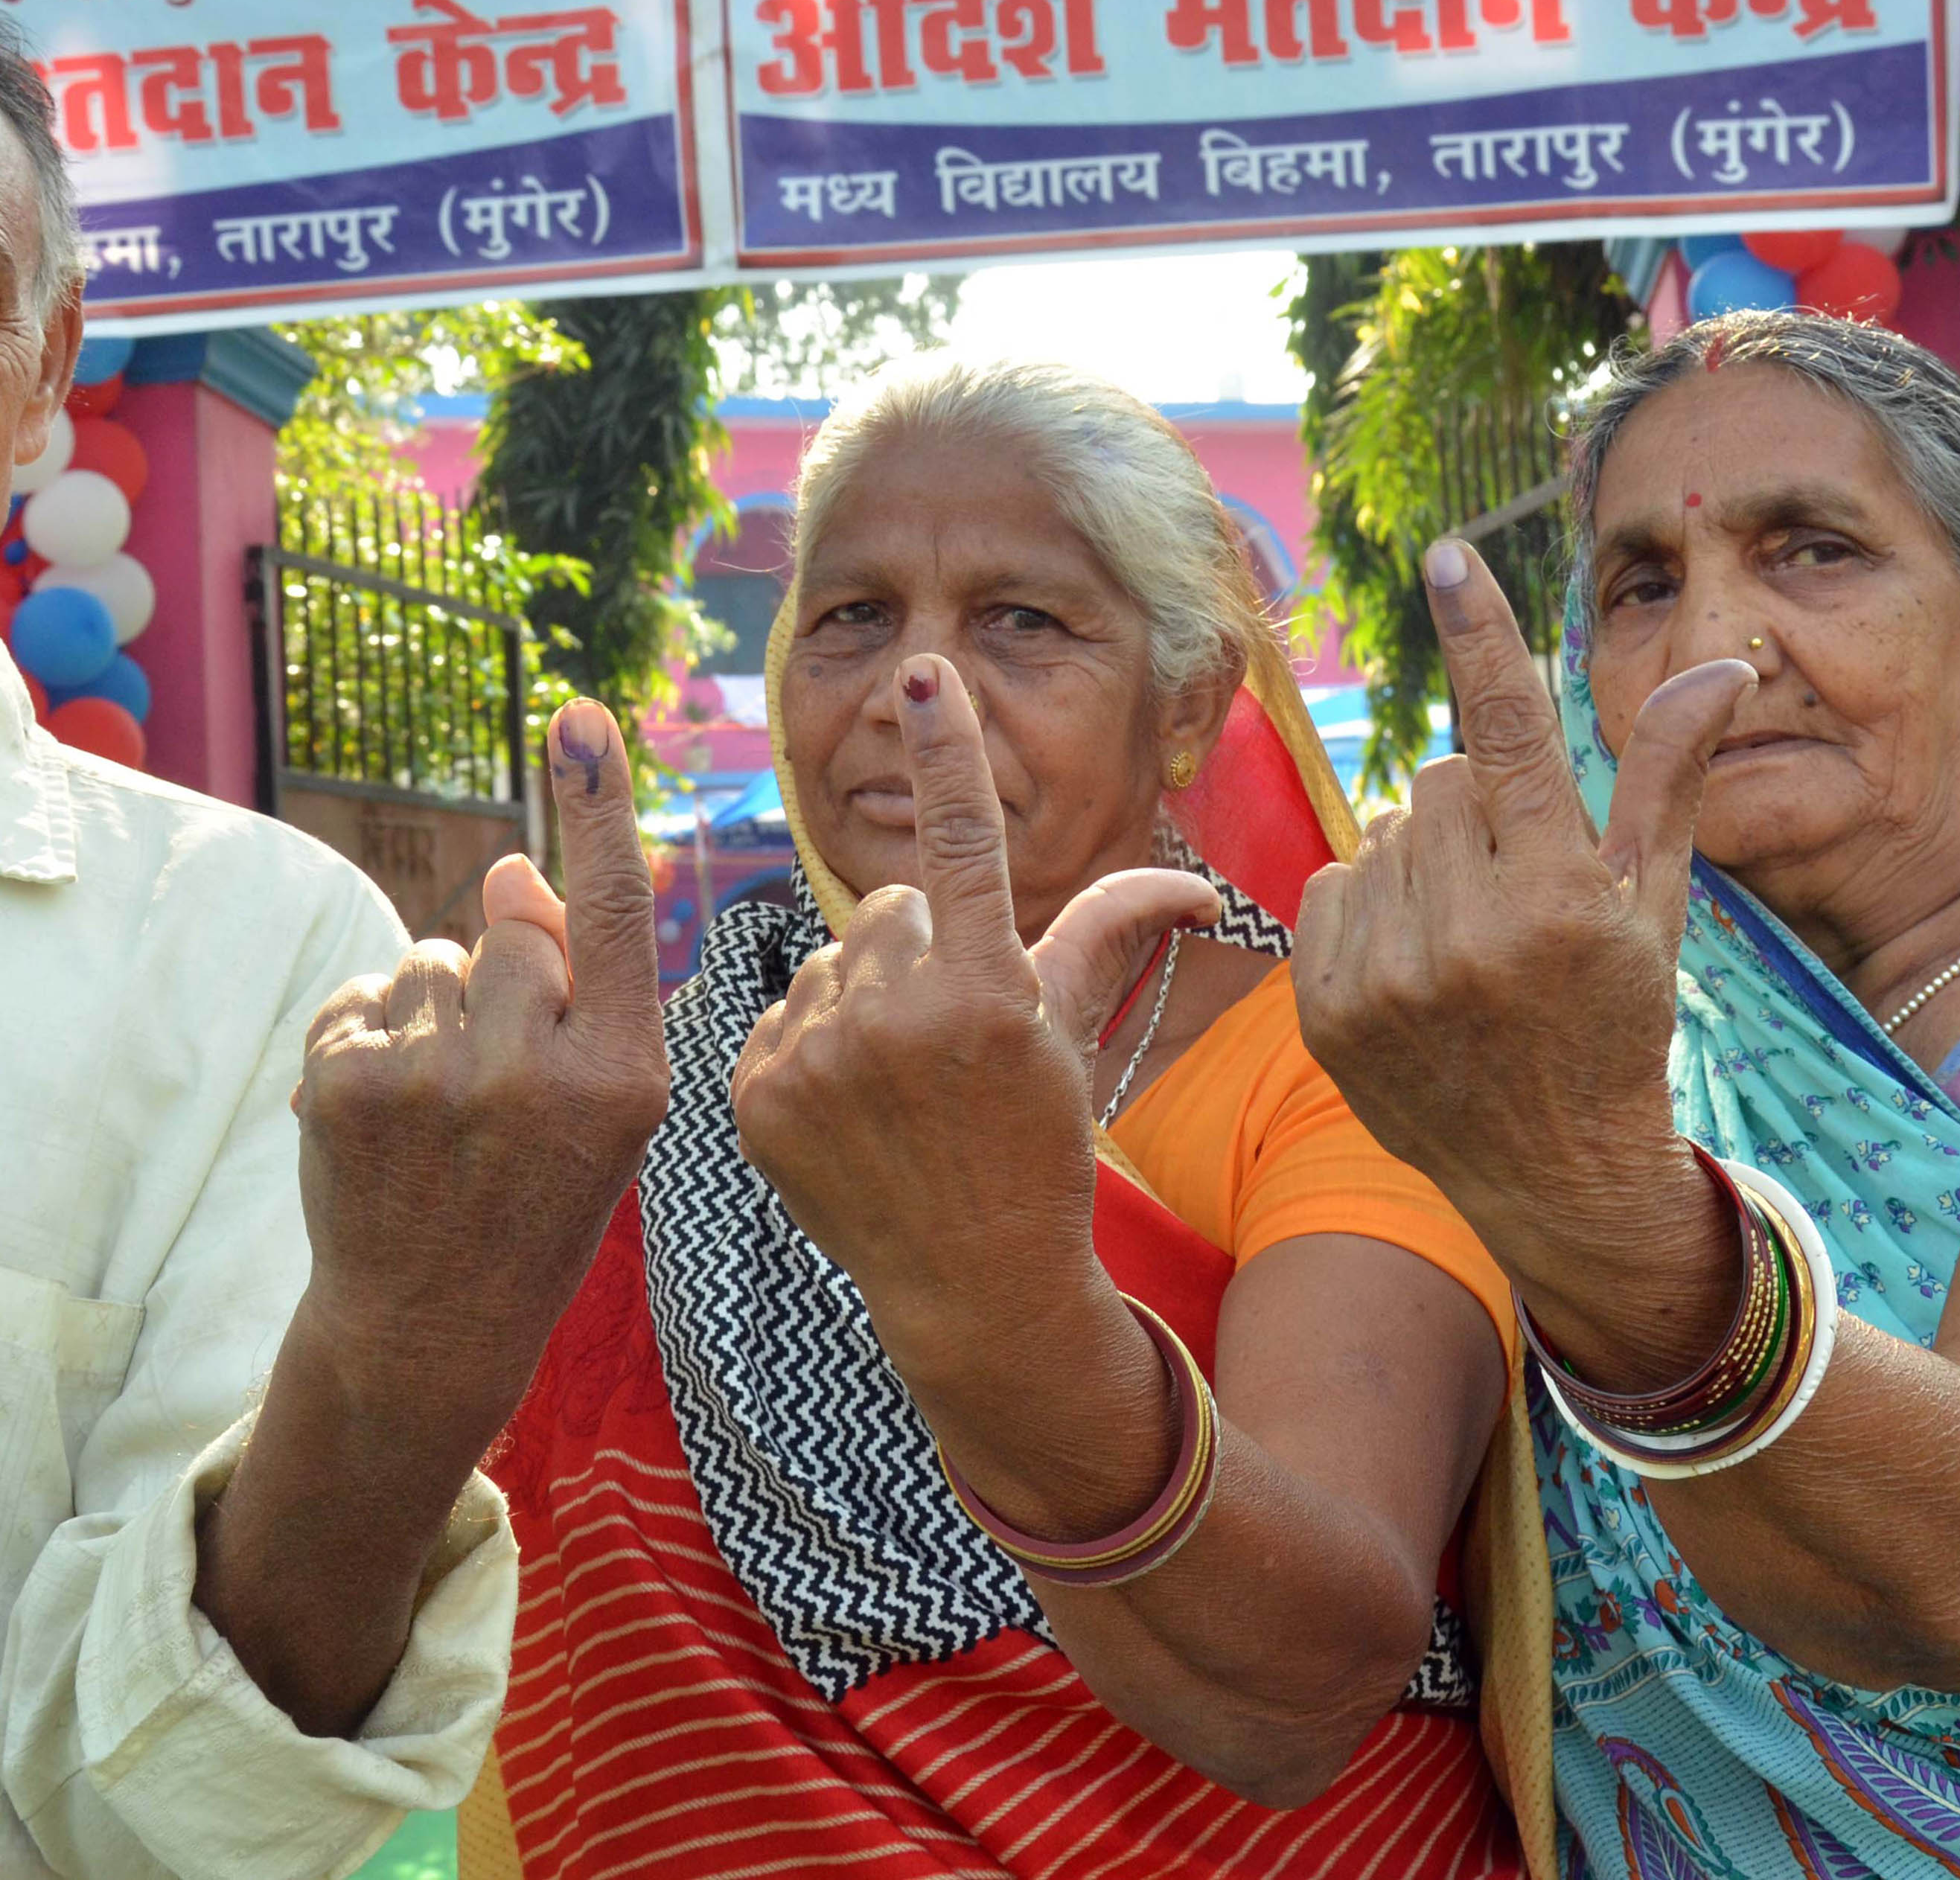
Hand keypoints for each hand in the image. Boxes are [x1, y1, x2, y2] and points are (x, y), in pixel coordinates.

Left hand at [291, 697, 671, 1423]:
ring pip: (435, 958)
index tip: (577, 717)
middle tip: (501, 1076)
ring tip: (443, 1106)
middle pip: (516, 930)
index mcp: (623, 1080)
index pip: (616, 912)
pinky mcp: (343, 1086)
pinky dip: (374, 1035)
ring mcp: (430, 1080)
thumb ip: (582, 990)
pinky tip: (392, 1110)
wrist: (430, 1325)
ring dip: (437, 1009)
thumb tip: (512, 869)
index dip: (598, 805)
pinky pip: (366, 992)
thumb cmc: (538, 1201)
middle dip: (508, 973)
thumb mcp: (609, 1112)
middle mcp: (533, 1075)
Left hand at [728, 655, 1210, 1381]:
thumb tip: (1201, 882)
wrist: (971, 1284)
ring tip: (899, 1080)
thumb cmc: (1037, 1143)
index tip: (927, 675)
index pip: (966, 841)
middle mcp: (899, 1020)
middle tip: (949, 1036)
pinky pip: (780, 1015)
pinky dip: (812, 1048)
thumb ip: (1117, 930)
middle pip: (890, 908)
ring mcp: (819, 1060)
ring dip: (863, 998)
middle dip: (919, 950)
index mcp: (989, 994)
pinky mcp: (759, 1094)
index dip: (949, 750)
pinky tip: (851, 1108)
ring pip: (832, 959)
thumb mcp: (1075, 1032)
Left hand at [1291, 543, 1754, 1380]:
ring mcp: (1386, 979)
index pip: (1510, 736)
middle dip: (1481, 814)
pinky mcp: (1325, 1010)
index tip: (1449, 559)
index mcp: (1555, 901)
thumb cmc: (1617, 1027)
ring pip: (1386, 834)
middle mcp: (1465, 937)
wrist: (1554, 1179)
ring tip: (1473, 940)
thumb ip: (1667, 778)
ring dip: (1424, 863)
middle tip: (1520, 890)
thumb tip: (1719, 663)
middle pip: (1443, 783)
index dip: (1482, 638)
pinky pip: (1330, 884)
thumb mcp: (1655, 908)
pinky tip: (1418, 960)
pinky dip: (1370, 904)